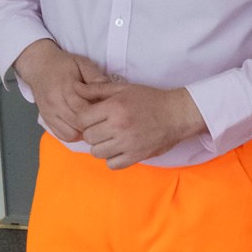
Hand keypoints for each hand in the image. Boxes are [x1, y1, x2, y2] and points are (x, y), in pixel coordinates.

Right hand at [14, 39, 107, 142]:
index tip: (108, 112)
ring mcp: (49, 113)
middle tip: (104, 120)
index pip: (85, 109)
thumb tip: (108, 88)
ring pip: (69, 134)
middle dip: (93, 124)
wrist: (39, 66)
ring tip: (92, 123)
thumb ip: (95, 76)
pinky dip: (73, 135)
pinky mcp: (46, 119)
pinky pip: (61, 135)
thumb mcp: (82, 63)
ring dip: (83, 132)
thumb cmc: (63, 64)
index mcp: (66, 88)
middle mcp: (55, 103)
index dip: (99, 113)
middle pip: (78, 123)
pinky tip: (80, 127)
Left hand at [79, 82, 204, 168]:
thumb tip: (74, 87)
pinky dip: (113, 159)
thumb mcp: (123, 88)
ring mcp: (128, 143)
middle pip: (88, 137)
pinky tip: (119, 149)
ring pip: (97, 153)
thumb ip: (97, 89)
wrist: (177, 114)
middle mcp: (119, 126)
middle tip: (103, 128)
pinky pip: (112, 164)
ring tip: (111, 139)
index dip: (84, 118)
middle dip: (92, 132)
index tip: (93, 117)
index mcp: (115, 107)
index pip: (82, 119)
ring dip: (101, 146)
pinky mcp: (137, 156)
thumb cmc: (150, 99)